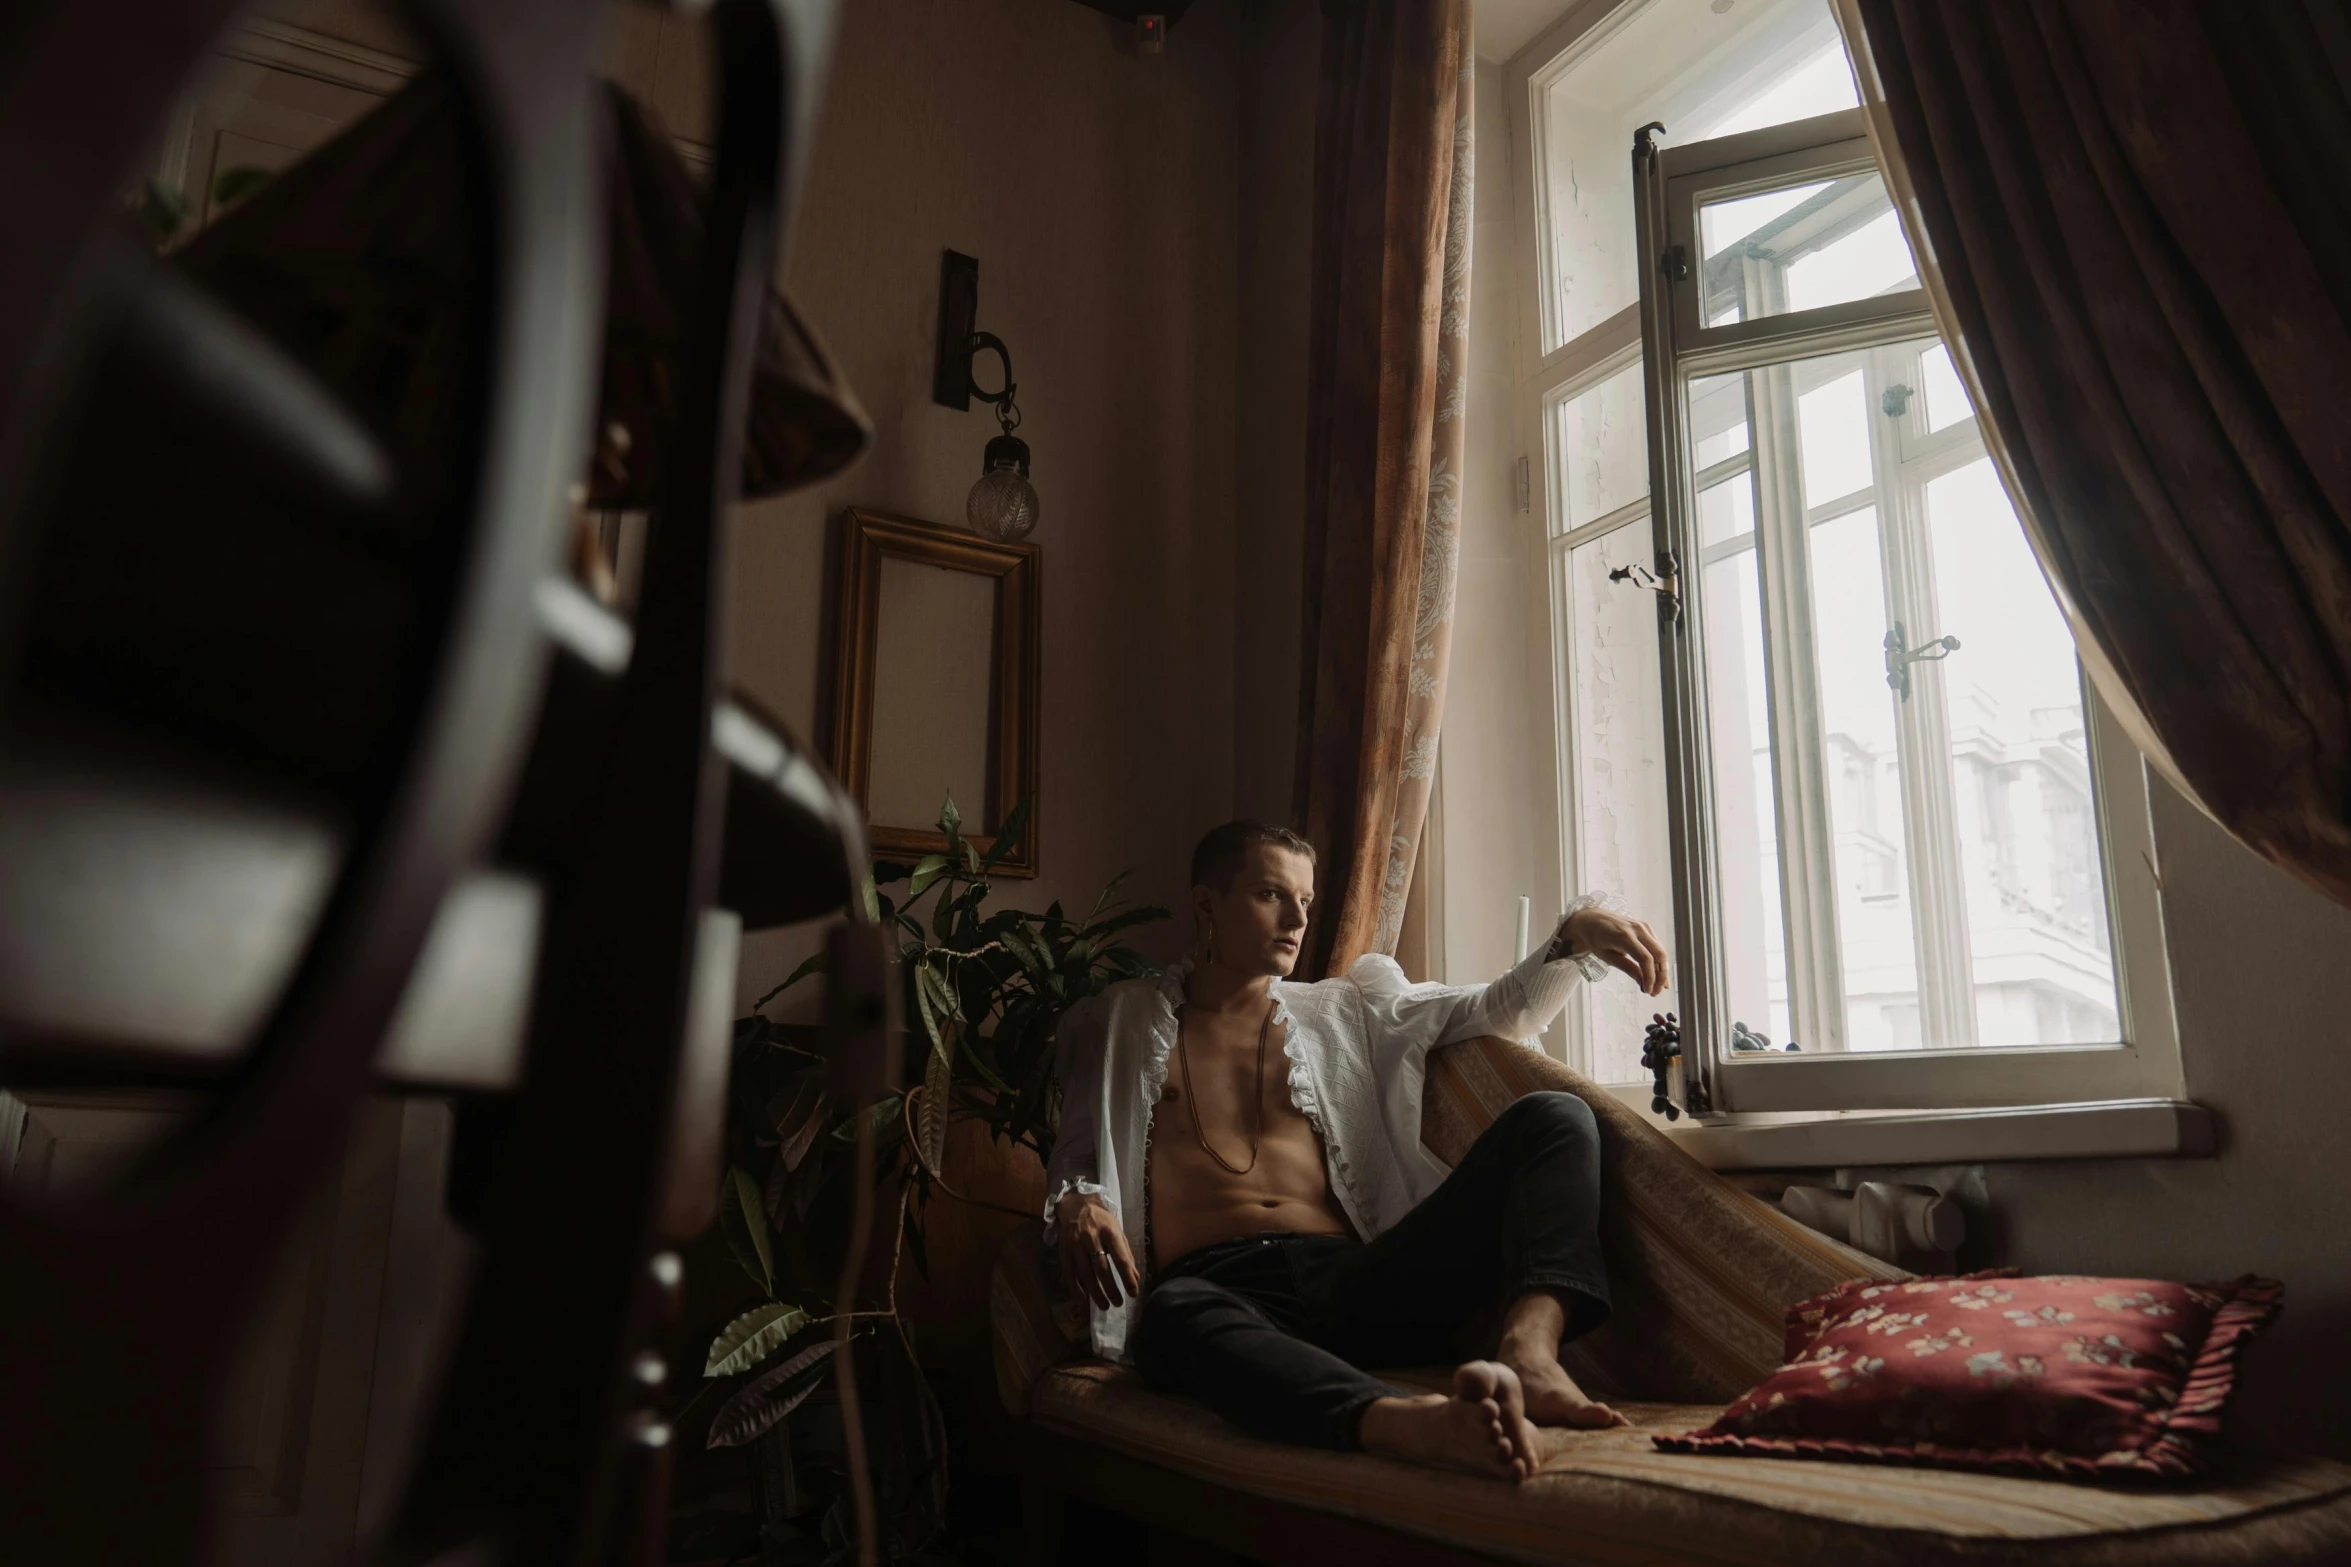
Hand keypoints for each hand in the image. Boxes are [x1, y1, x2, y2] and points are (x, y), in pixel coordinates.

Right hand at [1055, 1191, 1140, 1309]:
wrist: (1075, 1204)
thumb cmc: (1101, 1219)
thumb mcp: (1117, 1230)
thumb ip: (1126, 1253)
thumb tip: (1135, 1277)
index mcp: (1109, 1231)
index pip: (1120, 1258)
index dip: (1128, 1277)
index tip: (1134, 1292)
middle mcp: (1091, 1237)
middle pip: (1101, 1268)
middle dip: (1111, 1288)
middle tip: (1118, 1303)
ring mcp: (1075, 1244)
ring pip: (1085, 1273)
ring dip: (1095, 1292)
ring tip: (1105, 1306)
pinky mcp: (1064, 1250)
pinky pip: (1070, 1273)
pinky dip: (1076, 1289)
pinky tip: (1083, 1301)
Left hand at [1550, 906, 1669, 995]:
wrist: (1592, 919)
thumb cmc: (1596, 939)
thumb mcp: (1607, 956)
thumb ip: (1627, 968)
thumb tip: (1643, 984)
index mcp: (1624, 936)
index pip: (1645, 959)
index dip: (1650, 977)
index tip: (1648, 991)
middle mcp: (1637, 929)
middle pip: (1658, 954)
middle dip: (1660, 976)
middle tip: (1656, 992)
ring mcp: (1643, 926)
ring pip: (1660, 951)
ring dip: (1662, 970)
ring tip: (1657, 987)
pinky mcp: (1646, 927)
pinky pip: (1657, 946)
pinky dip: (1659, 961)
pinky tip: (1658, 975)